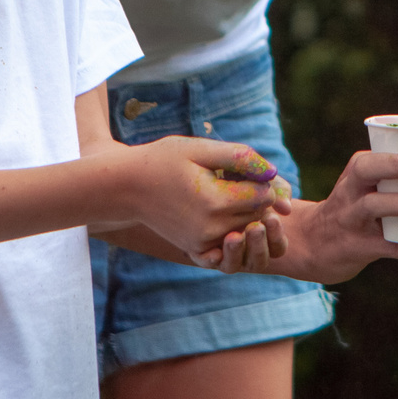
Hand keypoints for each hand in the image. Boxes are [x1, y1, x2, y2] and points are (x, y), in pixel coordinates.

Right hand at [120, 136, 291, 265]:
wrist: (125, 187)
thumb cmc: (163, 161)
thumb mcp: (201, 149)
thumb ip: (240, 157)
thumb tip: (272, 172)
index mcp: (215, 201)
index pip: (265, 196)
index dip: (262, 180)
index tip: (242, 169)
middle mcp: (211, 228)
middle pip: (258, 215)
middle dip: (255, 196)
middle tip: (231, 178)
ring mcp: (203, 243)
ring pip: (245, 230)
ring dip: (244, 212)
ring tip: (222, 191)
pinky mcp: (195, 250)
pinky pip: (229, 246)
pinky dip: (231, 231)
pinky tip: (218, 213)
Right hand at [252, 150, 397, 281]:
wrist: (315, 244)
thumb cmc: (363, 208)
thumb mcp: (372, 186)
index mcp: (358, 170)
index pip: (377, 156)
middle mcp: (350, 191)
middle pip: (369, 172)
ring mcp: (351, 219)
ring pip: (376, 206)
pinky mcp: (358, 247)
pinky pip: (390, 248)